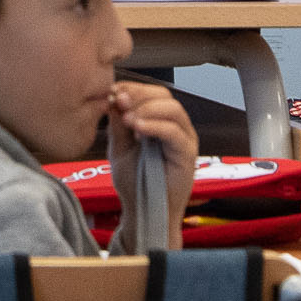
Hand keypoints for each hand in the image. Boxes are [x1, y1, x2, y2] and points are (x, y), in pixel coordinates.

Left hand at [106, 82, 197, 250]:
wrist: (142, 212)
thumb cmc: (134, 182)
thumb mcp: (119, 148)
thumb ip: (118, 124)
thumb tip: (112, 97)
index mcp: (160, 122)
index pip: (152, 93)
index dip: (133, 88)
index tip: (112, 90)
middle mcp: (176, 127)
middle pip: (164, 96)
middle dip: (139, 95)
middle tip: (118, 100)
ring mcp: (184, 140)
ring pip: (173, 110)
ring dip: (147, 109)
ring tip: (128, 119)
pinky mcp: (187, 155)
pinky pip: (175, 133)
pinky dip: (156, 126)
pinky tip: (138, 129)